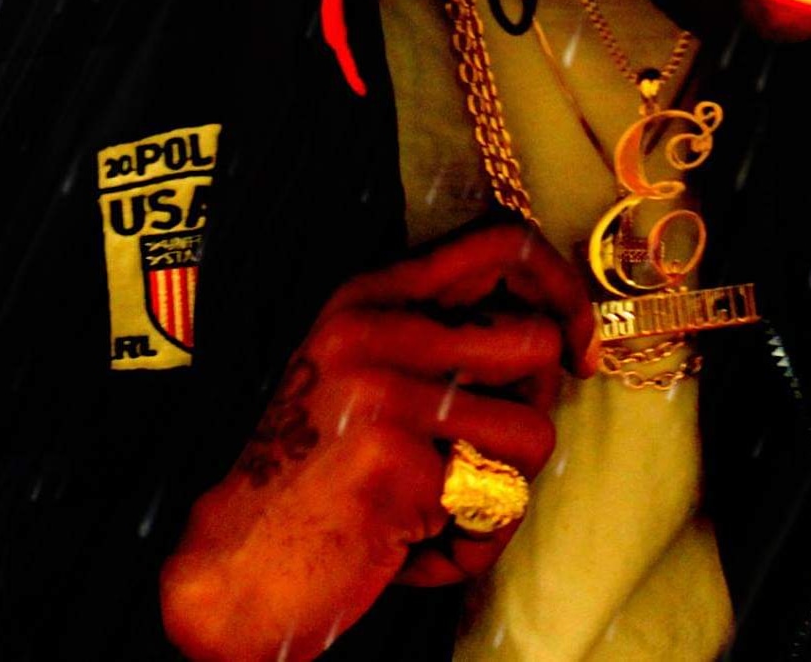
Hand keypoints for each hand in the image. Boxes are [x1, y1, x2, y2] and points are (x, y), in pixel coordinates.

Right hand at [160, 221, 596, 661]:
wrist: (231, 567)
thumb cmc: (317, 475)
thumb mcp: (365, 373)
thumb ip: (442, 337)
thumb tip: (555, 334)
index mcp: (372, 295)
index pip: (501, 243)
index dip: (561, 288)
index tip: (578, 346)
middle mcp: (376, 327)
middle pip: (535, 343)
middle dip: (531, 410)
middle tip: (483, 454)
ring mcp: (383, 390)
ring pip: (532, 427)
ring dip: (505, 487)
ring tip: (442, 508)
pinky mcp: (393, 460)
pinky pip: (501, 501)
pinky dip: (477, 540)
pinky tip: (419, 548)